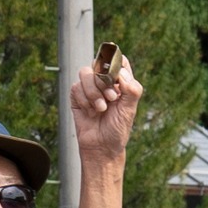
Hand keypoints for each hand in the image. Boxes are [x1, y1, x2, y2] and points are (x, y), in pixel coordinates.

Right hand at [69, 49, 143, 165]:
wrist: (102, 146)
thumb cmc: (118, 129)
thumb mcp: (130, 109)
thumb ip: (131, 89)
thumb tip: (121, 72)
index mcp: (121, 81)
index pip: (118, 60)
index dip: (115, 62)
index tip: (116, 75)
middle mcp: (104, 81)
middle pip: (99, 62)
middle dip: (104, 81)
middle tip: (111, 98)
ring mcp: (90, 87)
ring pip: (85, 73)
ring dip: (93, 92)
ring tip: (101, 109)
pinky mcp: (77, 95)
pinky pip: (76, 87)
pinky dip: (84, 101)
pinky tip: (91, 113)